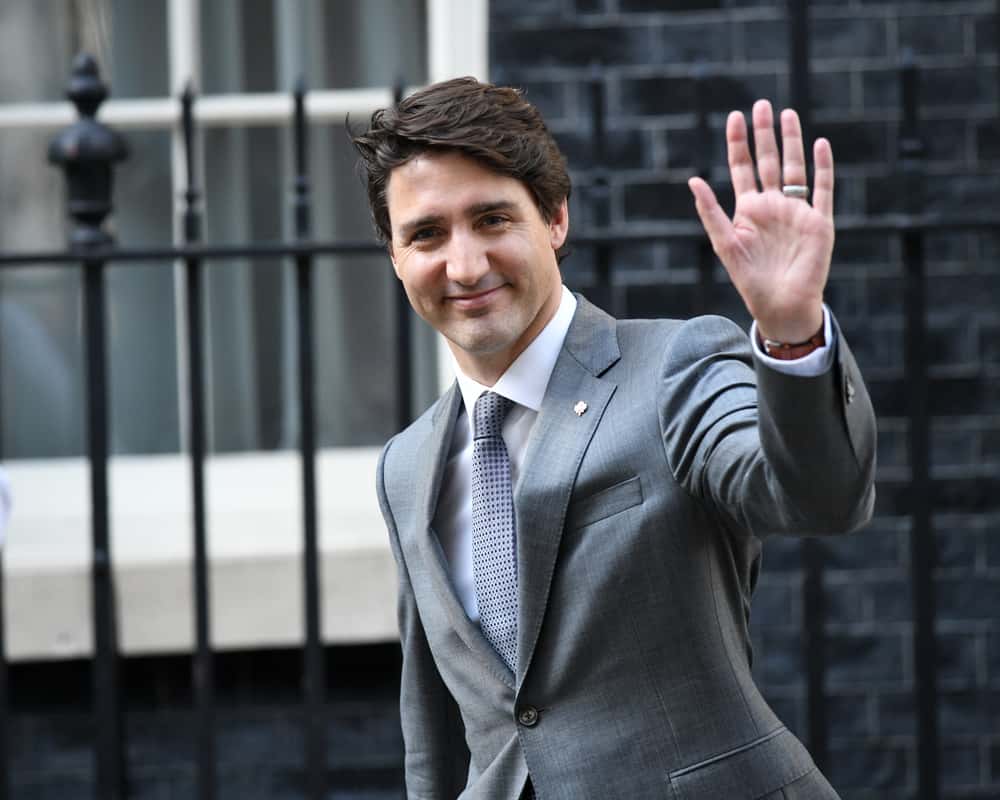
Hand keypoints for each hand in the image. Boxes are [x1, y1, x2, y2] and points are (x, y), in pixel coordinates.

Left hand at [688, 99, 833, 342]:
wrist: (781, 305)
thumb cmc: (750, 280)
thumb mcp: (725, 243)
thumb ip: (711, 212)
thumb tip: (693, 180)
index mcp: (749, 210)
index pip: (742, 168)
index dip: (738, 143)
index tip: (734, 116)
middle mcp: (773, 206)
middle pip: (769, 161)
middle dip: (765, 133)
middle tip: (761, 104)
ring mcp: (797, 212)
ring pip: (794, 168)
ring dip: (792, 142)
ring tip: (788, 114)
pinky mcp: (819, 222)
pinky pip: (823, 189)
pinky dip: (823, 167)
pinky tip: (820, 144)